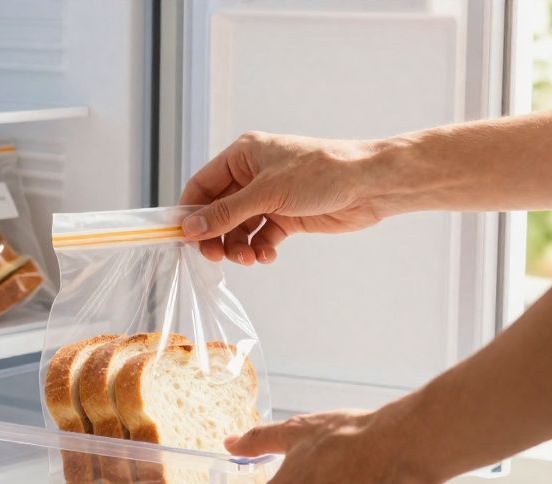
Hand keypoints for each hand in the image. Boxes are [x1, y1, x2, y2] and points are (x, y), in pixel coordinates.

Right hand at [179, 132, 390, 264]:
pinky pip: (261, 237)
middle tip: (215, 257)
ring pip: (239, 228)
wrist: (369, 185)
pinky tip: (267, 256)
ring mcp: (270, 197)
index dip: (190, 212)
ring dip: (238, 247)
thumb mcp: (266, 193)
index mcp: (243, 155)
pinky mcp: (286, 217)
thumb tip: (189, 229)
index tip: (182, 238)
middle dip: (216, 235)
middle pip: (218, 211)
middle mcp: (253, 175)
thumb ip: (226, 213)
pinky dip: (259, 249)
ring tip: (249, 259)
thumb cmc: (319, 173)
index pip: (202, 185)